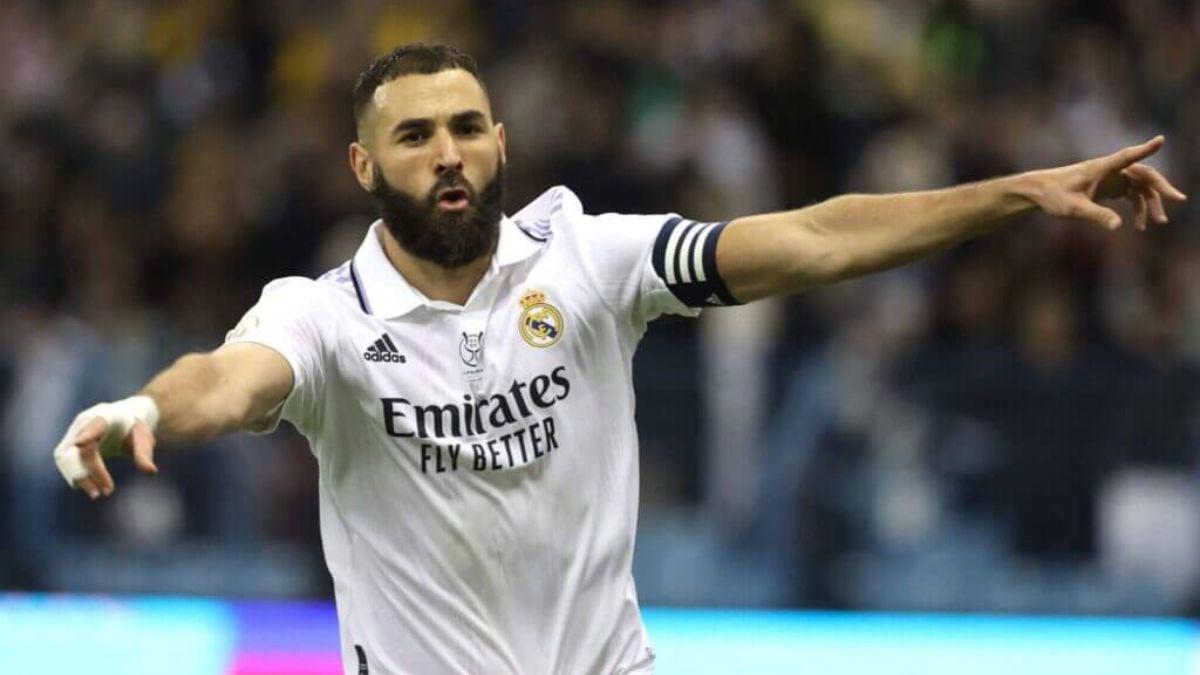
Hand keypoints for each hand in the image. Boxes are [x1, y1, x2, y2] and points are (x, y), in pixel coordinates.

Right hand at [69, 417, 158, 498]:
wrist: (123, 421)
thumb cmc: (134, 429)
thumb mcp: (143, 438)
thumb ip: (144, 453)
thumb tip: (151, 471)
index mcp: (105, 417)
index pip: (94, 426)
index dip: (87, 434)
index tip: (80, 443)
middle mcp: (83, 424)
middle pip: (76, 449)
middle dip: (87, 472)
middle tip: (107, 492)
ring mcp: (73, 434)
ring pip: (65, 459)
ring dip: (80, 478)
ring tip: (98, 494)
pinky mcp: (68, 446)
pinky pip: (65, 464)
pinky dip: (77, 477)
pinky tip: (92, 488)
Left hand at [1024, 135, 1186, 230]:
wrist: (1038, 192)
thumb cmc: (1052, 196)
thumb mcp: (1073, 208)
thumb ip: (1096, 216)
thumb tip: (1119, 226)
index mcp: (1101, 168)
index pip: (1127, 156)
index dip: (1144, 149)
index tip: (1161, 140)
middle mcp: (1109, 170)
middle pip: (1143, 174)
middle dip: (1161, 187)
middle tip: (1179, 200)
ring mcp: (1110, 178)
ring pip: (1140, 186)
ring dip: (1151, 202)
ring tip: (1159, 222)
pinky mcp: (1108, 187)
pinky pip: (1131, 194)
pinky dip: (1139, 208)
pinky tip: (1141, 225)